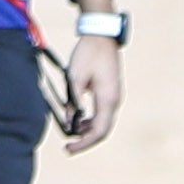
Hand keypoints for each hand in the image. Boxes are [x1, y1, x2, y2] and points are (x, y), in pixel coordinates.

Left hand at [59, 11, 126, 150]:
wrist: (102, 36)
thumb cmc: (89, 53)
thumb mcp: (75, 77)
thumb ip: (72, 101)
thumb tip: (68, 121)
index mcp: (108, 98)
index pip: (98, 131)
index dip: (84, 143)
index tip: (69, 148)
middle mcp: (115, 100)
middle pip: (103, 130)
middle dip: (86, 141)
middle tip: (68, 148)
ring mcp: (115, 96)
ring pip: (104, 123)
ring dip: (89, 131)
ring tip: (71, 134)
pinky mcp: (111, 92)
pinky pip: (103, 113)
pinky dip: (92, 121)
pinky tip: (79, 121)